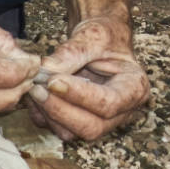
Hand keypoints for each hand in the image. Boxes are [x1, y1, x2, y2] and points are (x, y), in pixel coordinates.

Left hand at [27, 14, 150, 141]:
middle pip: (92, 127)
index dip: (80, 96)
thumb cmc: (103, 37)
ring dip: (48, 113)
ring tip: (34, 87)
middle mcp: (121, 111)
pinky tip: (35, 94)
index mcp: (135, 88)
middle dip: (61, 110)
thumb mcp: (93, 36)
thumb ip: (72, 52)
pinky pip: (58, 129)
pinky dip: (42, 115)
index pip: (109, 103)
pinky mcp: (80, 123)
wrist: (99, 41)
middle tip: (37, 88)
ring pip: (72, 133)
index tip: (53, 81)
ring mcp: (101, 121)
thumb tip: (46, 69)